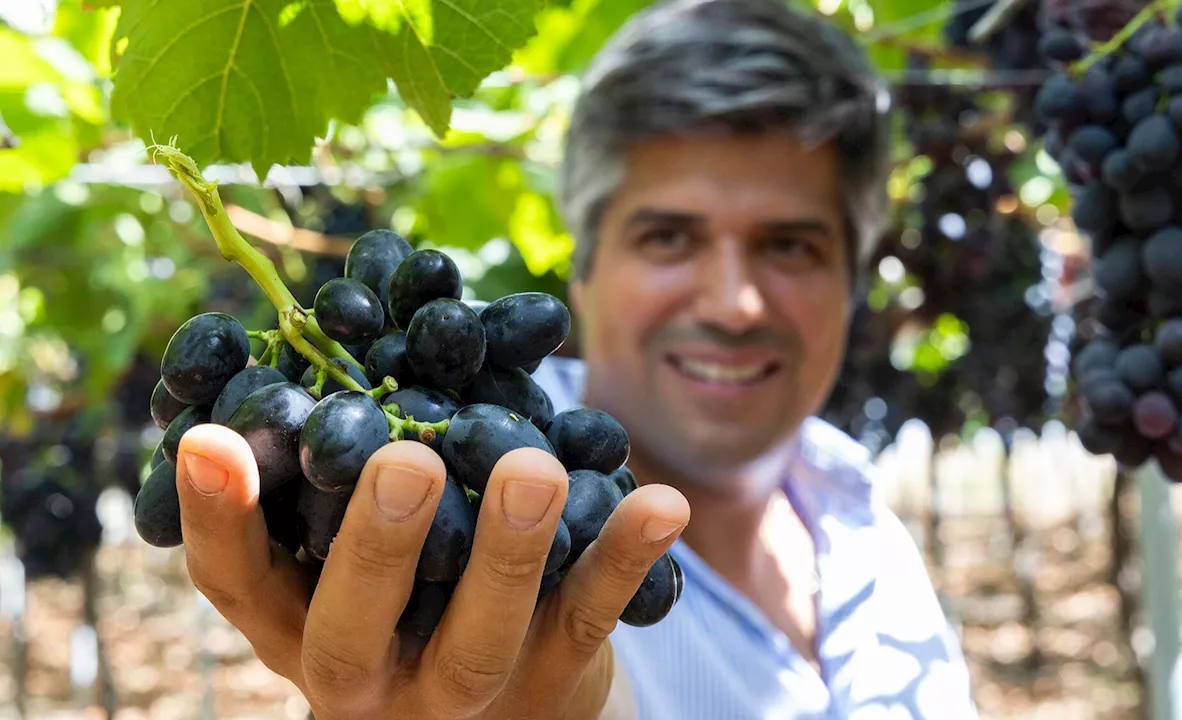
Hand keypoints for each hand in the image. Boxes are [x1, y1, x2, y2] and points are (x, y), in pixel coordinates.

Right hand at [174, 423, 688, 718]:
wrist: (499, 703)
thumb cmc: (406, 582)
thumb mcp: (351, 527)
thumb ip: (346, 443)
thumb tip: (363, 288)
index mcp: (297, 618)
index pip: (236, 578)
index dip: (217, 515)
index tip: (207, 437)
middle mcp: (364, 668)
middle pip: (351, 627)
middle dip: (375, 545)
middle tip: (404, 460)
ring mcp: (459, 687)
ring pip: (476, 636)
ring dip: (505, 551)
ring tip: (532, 469)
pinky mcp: (551, 678)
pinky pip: (587, 621)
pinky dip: (626, 560)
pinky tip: (661, 502)